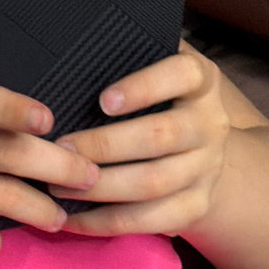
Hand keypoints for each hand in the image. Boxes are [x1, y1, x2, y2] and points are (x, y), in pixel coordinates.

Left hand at [54, 43, 232, 237]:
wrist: (208, 149)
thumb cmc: (164, 98)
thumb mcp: (160, 67)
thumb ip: (132, 54)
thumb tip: (73, 46)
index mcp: (201, 81)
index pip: (182, 75)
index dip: (144, 86)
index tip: (103, 100)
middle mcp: (210, 123)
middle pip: (160, 136)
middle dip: (105, 145)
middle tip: (61, 148)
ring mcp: (207, 168)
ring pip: (153, 183)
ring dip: (101, 187)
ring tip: (58, 185)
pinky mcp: (197, 205)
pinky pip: (151, 220)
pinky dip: (107, 223)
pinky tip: (72, 218)